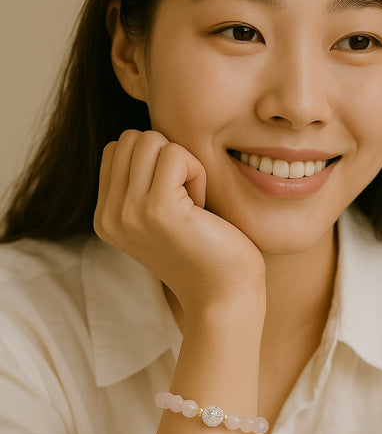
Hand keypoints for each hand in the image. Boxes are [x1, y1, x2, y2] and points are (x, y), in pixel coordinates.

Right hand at [93, 130, 265, 317]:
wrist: (224, 295)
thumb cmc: (205, 249)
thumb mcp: (159, 215)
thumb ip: (140, 182)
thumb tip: (143, 137)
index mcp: (105, 217)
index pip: (118, 148)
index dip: (155, 162)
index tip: (175, 199)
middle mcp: (110, 216)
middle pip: (132, 138)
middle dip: (168, 158)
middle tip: (188, 199)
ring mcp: (129, 213)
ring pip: (151, 140)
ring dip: (184, 164)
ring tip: (194, 204)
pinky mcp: (158, 209)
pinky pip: (177, 155)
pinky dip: (198, 173)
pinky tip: (204, 208)